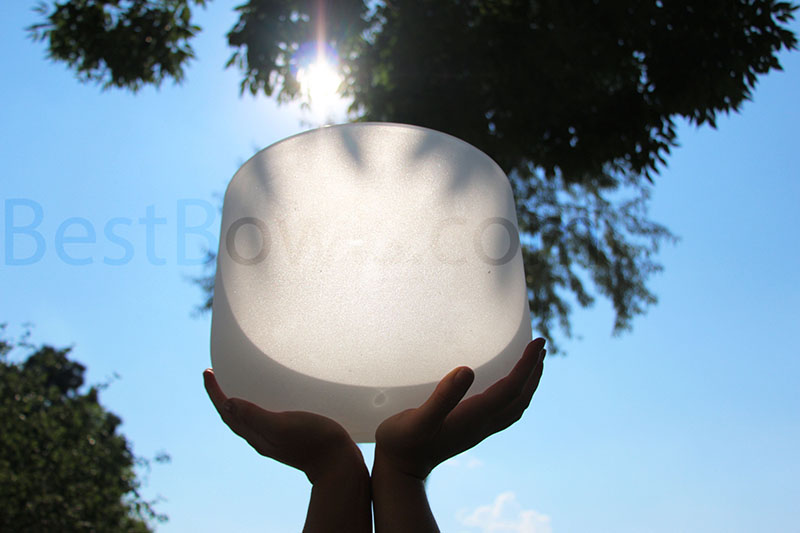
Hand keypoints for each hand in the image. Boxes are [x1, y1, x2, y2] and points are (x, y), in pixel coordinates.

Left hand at [203, 369, 364, 483]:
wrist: (339, 465)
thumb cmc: (313, 442)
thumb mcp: (282, 426)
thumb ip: (255, 416)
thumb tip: (228, 403)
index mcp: (256, 436)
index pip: (227, 412)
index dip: (215, 392)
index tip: (208, 371)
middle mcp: (262, 438)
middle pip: (234, 416)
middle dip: (223, 396)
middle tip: (218, 374)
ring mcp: (276, 439)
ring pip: (249, 419)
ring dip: (240, 401)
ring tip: (240, 383)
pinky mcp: (291, 436)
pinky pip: (266, 418)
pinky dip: (260, 405)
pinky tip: (274, 397)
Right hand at [374, 338, 545, 479]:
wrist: (399, 470)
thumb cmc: (402, 443)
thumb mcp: (417, 420)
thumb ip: (442, 397)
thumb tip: (468, 370)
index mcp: (474, 417)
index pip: (511, 389)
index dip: (526, 365)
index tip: (537, 342)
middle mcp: (482, 424)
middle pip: (519, 398)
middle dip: (533, 372)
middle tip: (541, 346)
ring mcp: (478, 430)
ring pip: (514, 407)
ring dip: (528, 384)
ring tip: (533, 364)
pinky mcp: (470, 430)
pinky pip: (503, 411)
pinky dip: (514, 395)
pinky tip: (505, 387)